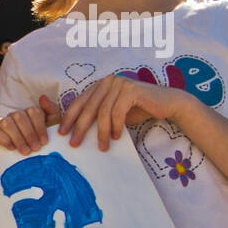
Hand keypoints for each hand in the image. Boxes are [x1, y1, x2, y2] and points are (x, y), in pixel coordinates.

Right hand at [0, 97, 59, 154]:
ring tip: (26, 151)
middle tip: (36, 148)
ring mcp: (2, 123)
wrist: (16, 156)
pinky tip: (12, 148)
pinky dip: (5, 140)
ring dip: (18, 138)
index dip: (40, 127)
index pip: (34, 112)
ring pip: (8, 124)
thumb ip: (51, 112)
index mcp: (29, 113)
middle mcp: (15, 115)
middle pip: (21, 117)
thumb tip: (42, 97)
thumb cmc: (35, 141)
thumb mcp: (49, 127)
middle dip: (30, 134)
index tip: (44, 142)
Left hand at [57, 76, 183, 150]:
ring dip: (101, 132)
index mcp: (99, 85)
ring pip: (103, 112)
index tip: (62, 134)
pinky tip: (117, 137)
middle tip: (75, 144)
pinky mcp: (131, 89)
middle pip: (88, 108)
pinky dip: (116, 126)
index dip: (69, 118)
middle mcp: (107, 81)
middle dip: (80, 128)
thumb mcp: (112, 112)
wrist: (166, 104)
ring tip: (102, 146)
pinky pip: (117, 112)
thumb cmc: (137, 110)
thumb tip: (76, 132)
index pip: (79, 102)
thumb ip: (97, 116)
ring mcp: (119, 83)